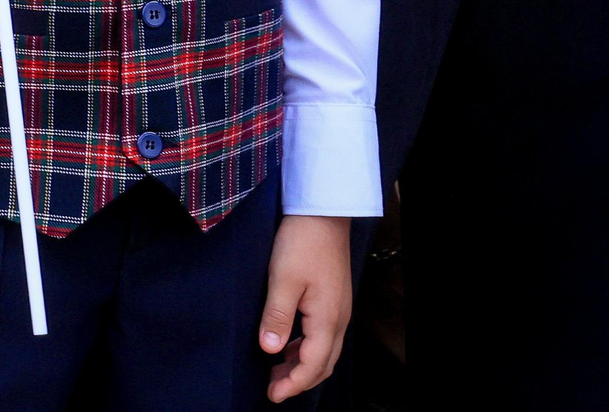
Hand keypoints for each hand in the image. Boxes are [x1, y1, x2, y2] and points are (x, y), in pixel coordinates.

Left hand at [260, 214, 351, 401]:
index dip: (293, 384)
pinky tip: (287, 345)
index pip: (313, 365)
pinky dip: (306, 348)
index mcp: (327, 319)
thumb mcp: (282, 279)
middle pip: (323, 363)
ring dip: (302, 365)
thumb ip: (277, 317)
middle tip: (273, 389)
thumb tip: (270, 350)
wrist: (321, 214)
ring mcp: (337, 309)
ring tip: (276, 372)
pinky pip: (322, 336)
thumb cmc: (301, 243)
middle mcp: (338, 319)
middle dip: (299, 380)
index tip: (273, 396)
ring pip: (324, 351)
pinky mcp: (331, 299)